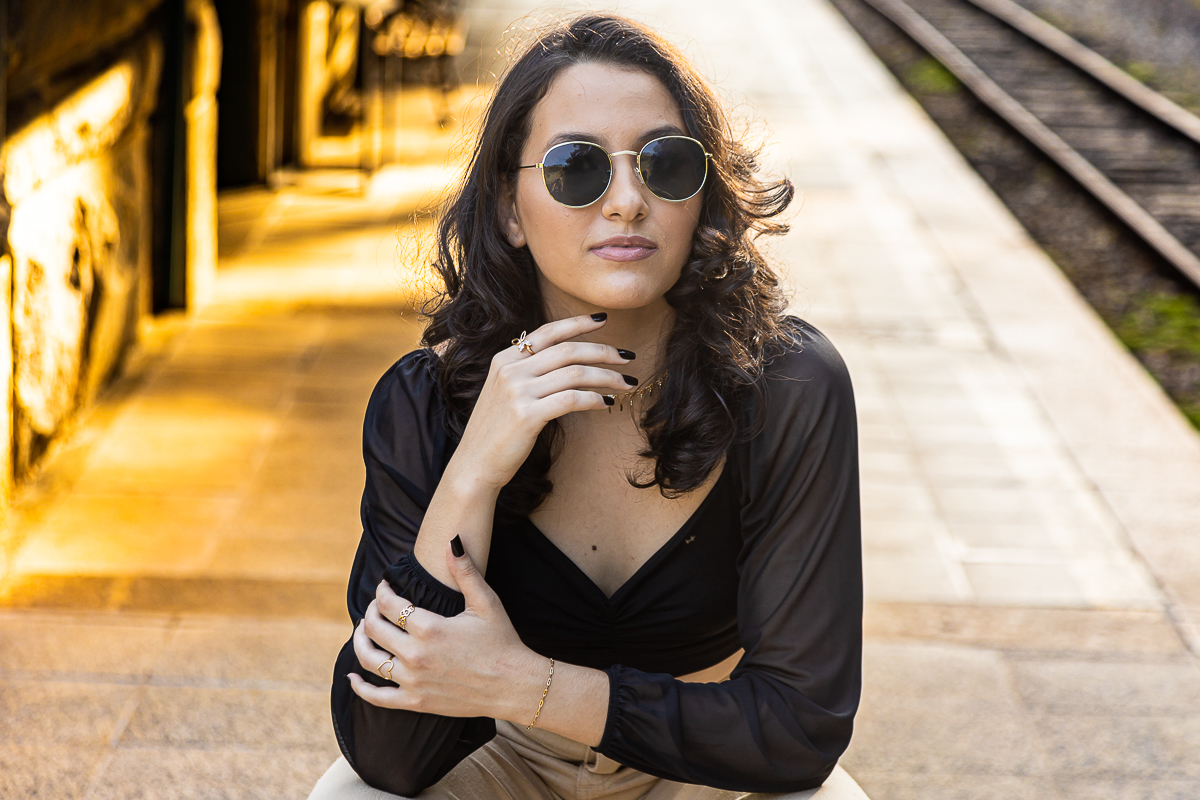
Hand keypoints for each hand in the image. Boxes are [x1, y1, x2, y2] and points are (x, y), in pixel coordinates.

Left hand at [348, 539, 543, 721]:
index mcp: (429, 628)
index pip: (389, 604)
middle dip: (371, 613)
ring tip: (363, 632)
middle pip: (375, 629)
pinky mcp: (415, 701)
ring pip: (370, 660)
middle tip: (375, 607)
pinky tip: (353, 677)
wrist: (513, 685)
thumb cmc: (502, 641)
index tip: (384, 586)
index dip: (382, 592)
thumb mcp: (486, 602)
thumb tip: (452, 540)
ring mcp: (413, 681)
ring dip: (360, 642)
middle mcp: (416, 655)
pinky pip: (377, 697)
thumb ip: (465, 571)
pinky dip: (360, 687)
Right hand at [448, 313, 635, 489]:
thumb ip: (527, 372)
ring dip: (607, 377)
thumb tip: (566, 359)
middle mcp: (510, 370)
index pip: (548, 332)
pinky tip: (607, 404)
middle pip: (568, 350)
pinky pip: (571, 399)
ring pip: (574, 373)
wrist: (475, 464)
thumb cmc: (497, 431)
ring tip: (627, 383)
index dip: (578, 323)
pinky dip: (594, 399)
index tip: (604, 320)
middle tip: (628, 357)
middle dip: (604, 351)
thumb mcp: (505, 391)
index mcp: (505, 359)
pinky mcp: (527, 415)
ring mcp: (517, 391)